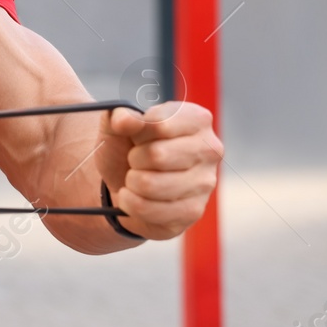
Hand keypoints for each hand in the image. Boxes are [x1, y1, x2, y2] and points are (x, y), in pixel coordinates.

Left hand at [96, 102, 221, 239]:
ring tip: (135, 177)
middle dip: (134, 158)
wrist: (126, 180)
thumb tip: (123, 120)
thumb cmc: (128, 146)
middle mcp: (210, 150)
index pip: (160, 123)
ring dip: (131, 182)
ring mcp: (205, 183)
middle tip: (135, 159)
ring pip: (151, 185)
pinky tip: (133, 196)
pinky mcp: (193, 211)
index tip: (137, 136)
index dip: (137, 132)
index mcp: (196, 119)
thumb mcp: (117, 124)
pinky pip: (149, 209)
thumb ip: (118, 116)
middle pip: (157, 155)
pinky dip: (130, 203)